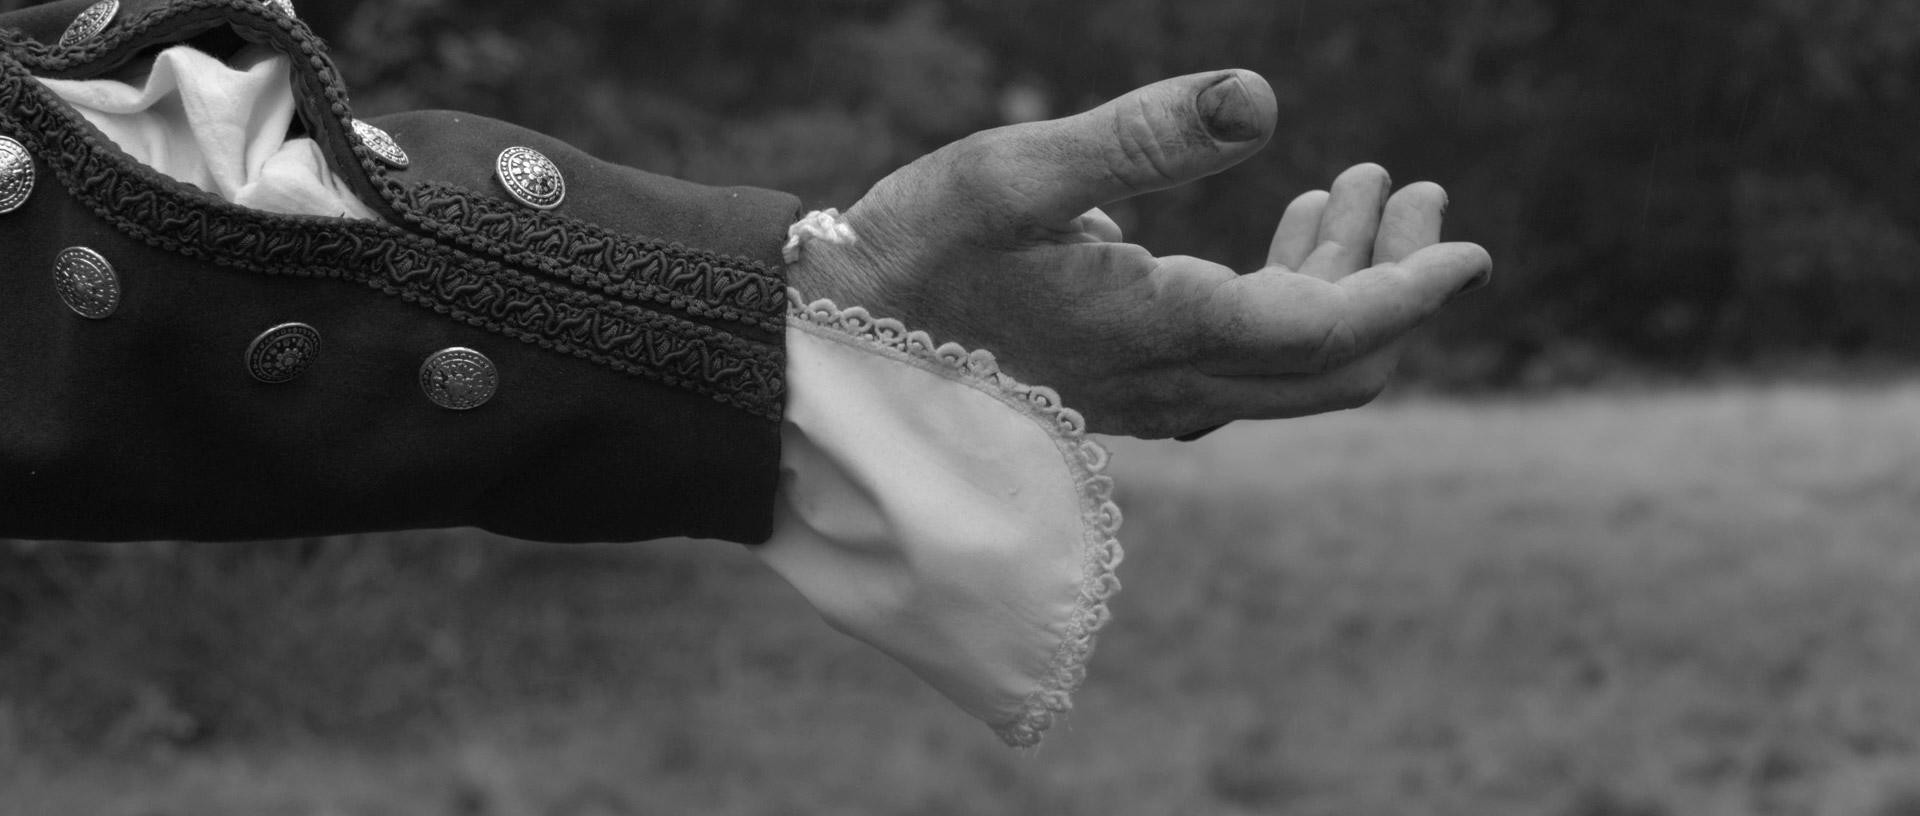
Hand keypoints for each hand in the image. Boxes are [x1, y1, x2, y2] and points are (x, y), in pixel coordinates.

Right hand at [788, 69, 1491, 438]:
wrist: (836, 350)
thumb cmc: (913, 254)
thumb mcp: (1016, 174)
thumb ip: (1138, 138)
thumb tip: (1262, 98)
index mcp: (1164, 333)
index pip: (1330, 332)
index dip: (1411, 289)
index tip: (1472, 247)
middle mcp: (1174, 384)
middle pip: (1331, 362)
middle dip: (1393, 280)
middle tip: (1417, 189)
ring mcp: (1153, 398)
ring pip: (1291, 365)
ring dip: (1342, 281)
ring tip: (1359, 187)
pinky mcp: (1129, 390)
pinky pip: (1246, 366)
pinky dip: (1289, 301)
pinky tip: (1282, 231)